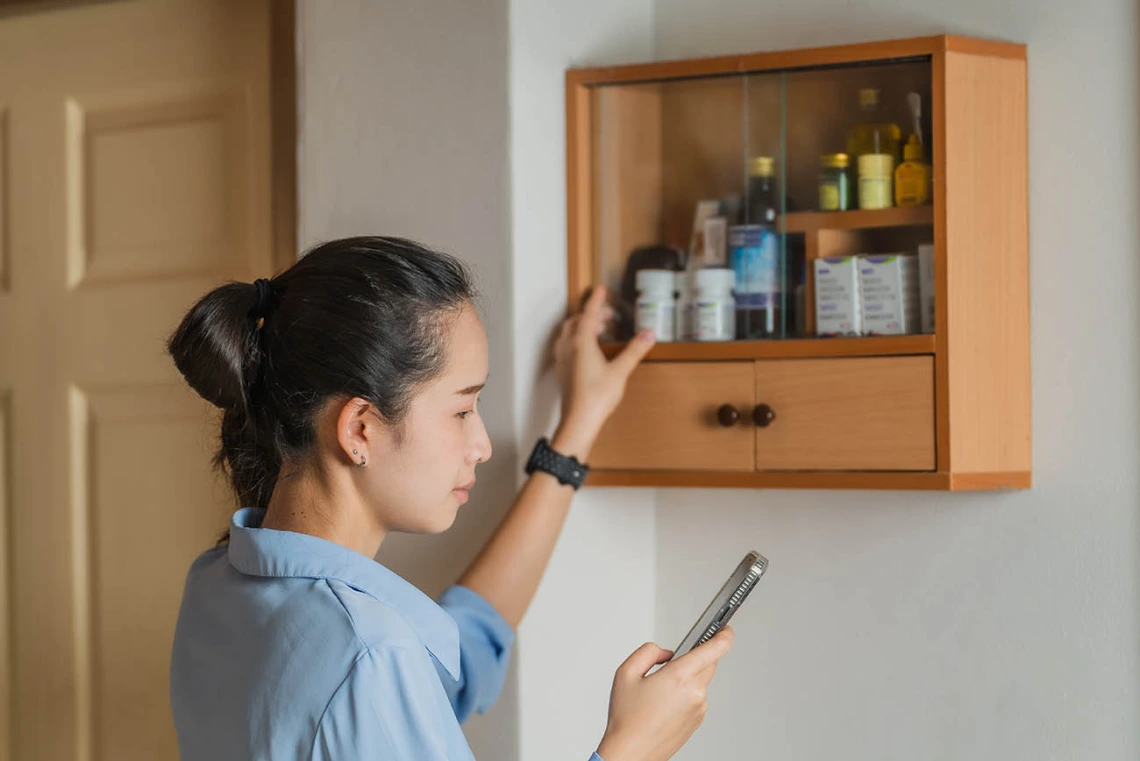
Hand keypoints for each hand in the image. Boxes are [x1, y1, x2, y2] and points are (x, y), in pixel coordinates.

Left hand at [552, 286, 655, 453]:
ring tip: (598, 330)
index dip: (596, 301)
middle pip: (576, 322)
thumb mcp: (620, 371)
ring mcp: (562, 360)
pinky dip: (575, 340)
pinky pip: (565, 347)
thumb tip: (649, 334)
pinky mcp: (562, 372)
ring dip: (581, 327)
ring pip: (567, 334)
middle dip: (591, 315)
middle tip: (608, 316)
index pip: (588, 314)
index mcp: (581, 343)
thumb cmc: (598, 396)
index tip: (601, 289)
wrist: (578, 421)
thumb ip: (635, 350)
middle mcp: (568, 348)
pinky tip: (586, 350)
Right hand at [596, 627, 734, 760]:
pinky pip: (697, 698)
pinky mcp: (697, 720)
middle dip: (696, 657)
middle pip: (709, 663)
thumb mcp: (626, 673)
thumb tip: (665, 652)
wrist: (631, 753)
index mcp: (679, 676)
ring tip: (660, 690)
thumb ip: (649, 652)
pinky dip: (686, 694)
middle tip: (675, 660)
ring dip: (688, 678)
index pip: (714, 649)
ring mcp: (699, 709)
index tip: (726, 628)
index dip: (724, 635)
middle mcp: (694, 693)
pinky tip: (664, 703)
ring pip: (701, 681)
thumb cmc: (627, 718)